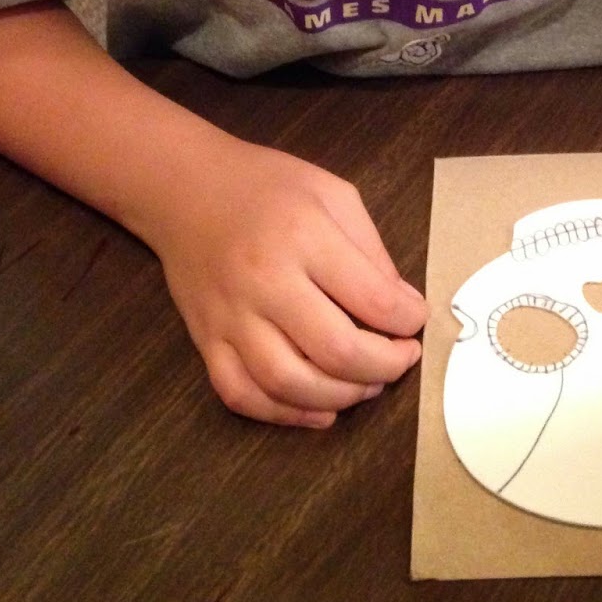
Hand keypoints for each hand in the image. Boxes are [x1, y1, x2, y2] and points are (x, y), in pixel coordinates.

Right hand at [143, 135, 428, 427]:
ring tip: (368, 385)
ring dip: (341, 396)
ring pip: (289, 383)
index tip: (416, 320)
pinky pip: (242, 394)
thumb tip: (402, 307)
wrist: (185, 189)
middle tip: (402, 359)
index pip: (372, 298)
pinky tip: (320, 409)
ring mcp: (230, 317)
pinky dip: (285, 414)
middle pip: (336, 350)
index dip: (408, 320)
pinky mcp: (205, 341)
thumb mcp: (333, 194)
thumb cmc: (267, 186)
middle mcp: (265, 281)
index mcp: (304, 235)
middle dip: (385, 366)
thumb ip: (370, 250)